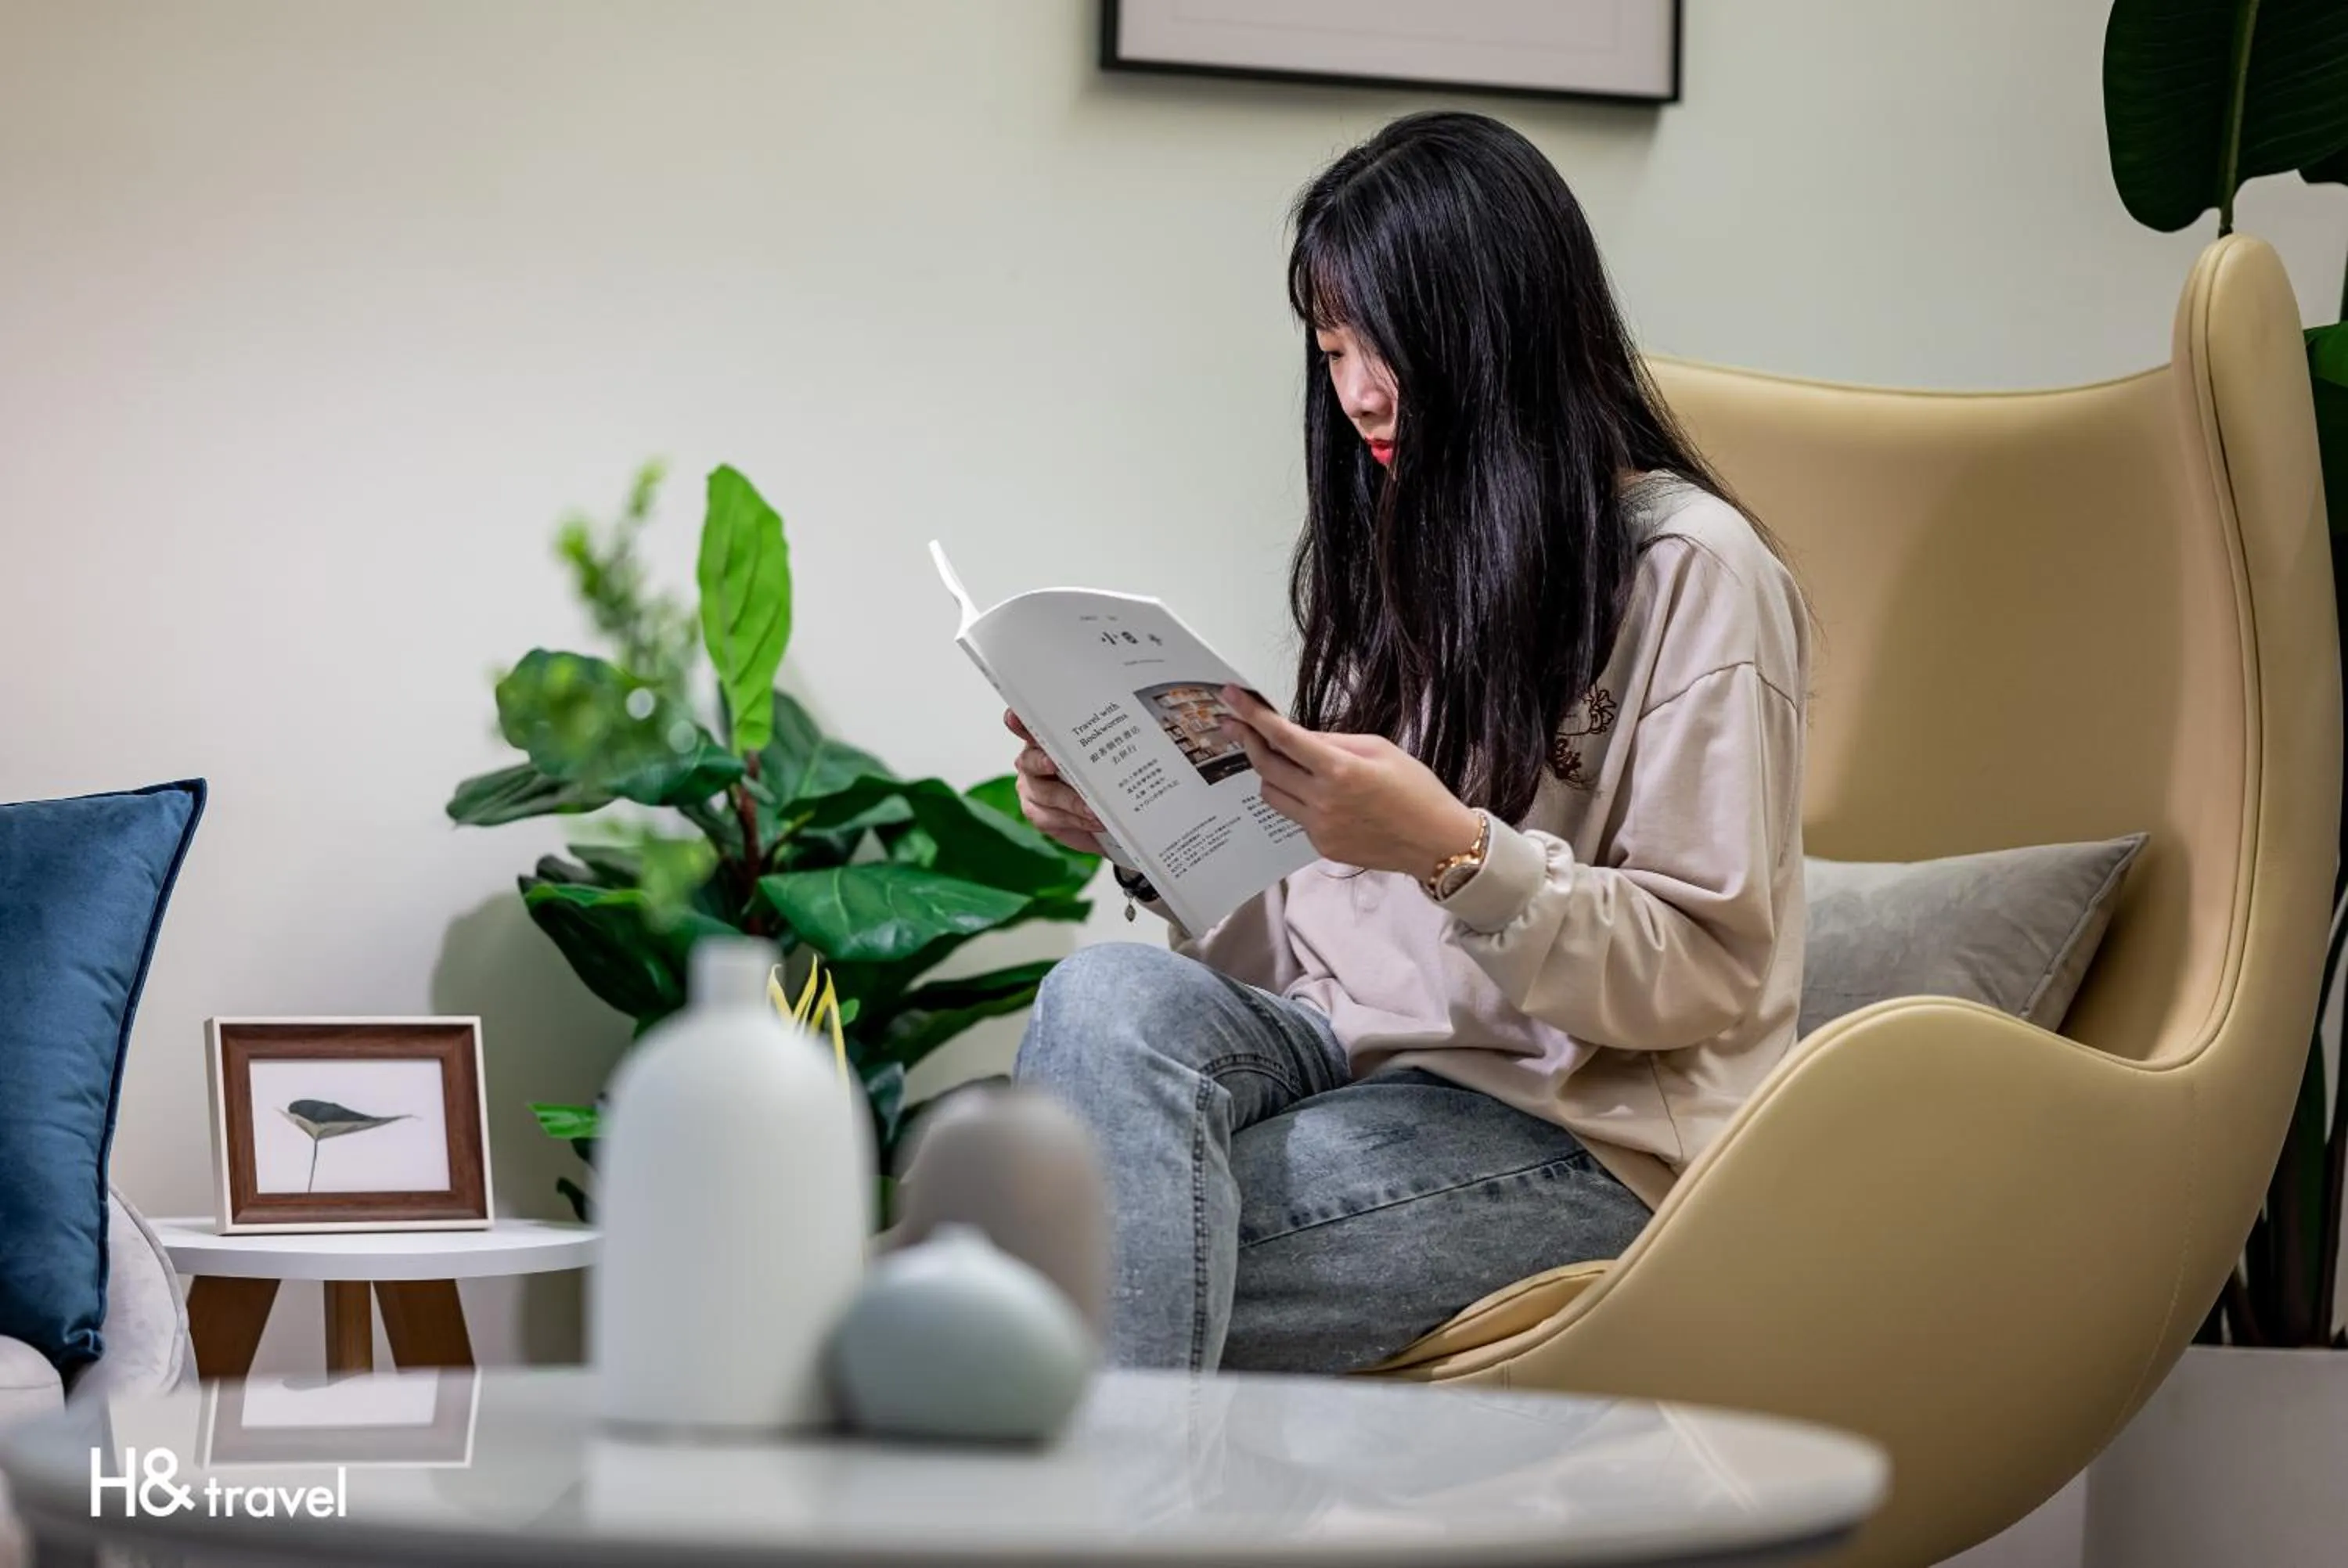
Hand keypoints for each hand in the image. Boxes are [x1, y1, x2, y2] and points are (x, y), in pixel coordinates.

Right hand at [1006, 710, 1106, 856]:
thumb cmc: (1101, 771)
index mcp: (1044, 737)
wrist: (1103, 807)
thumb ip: (1101, 737)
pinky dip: (1074, 820)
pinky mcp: (1036, 813)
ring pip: (1044, 794)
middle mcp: (1031, 761)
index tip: (1014, 717)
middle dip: (1042, 762)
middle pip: (1031, 760)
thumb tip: (1125, 718)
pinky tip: (1093, 821)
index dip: (1018, 721)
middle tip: (1053, 764)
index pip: (1026, 725)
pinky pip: (1050, 818)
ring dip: (1070, 801)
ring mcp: (1031, 788)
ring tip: (1093, 809)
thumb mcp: (1105, 748)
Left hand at [1217, 685, 1482, 878]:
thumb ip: (1334, 742)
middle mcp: (1323, 801)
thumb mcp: (1380, 749)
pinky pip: (1293, 816)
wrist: (1437, 842)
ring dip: (1268, 773)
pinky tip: (1316, 793)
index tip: (1230, 698)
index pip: (1282, 737)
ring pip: (1271, 794)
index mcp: (1339, 770)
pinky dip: (1295, 799)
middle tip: (1236, 725)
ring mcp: (1319, 828)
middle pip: (1266, 766)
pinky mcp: (1321, 846)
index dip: (1252, 714)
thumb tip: (1298, 736)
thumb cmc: (1416, 789)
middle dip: (1248, 741)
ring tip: (1280, 760)